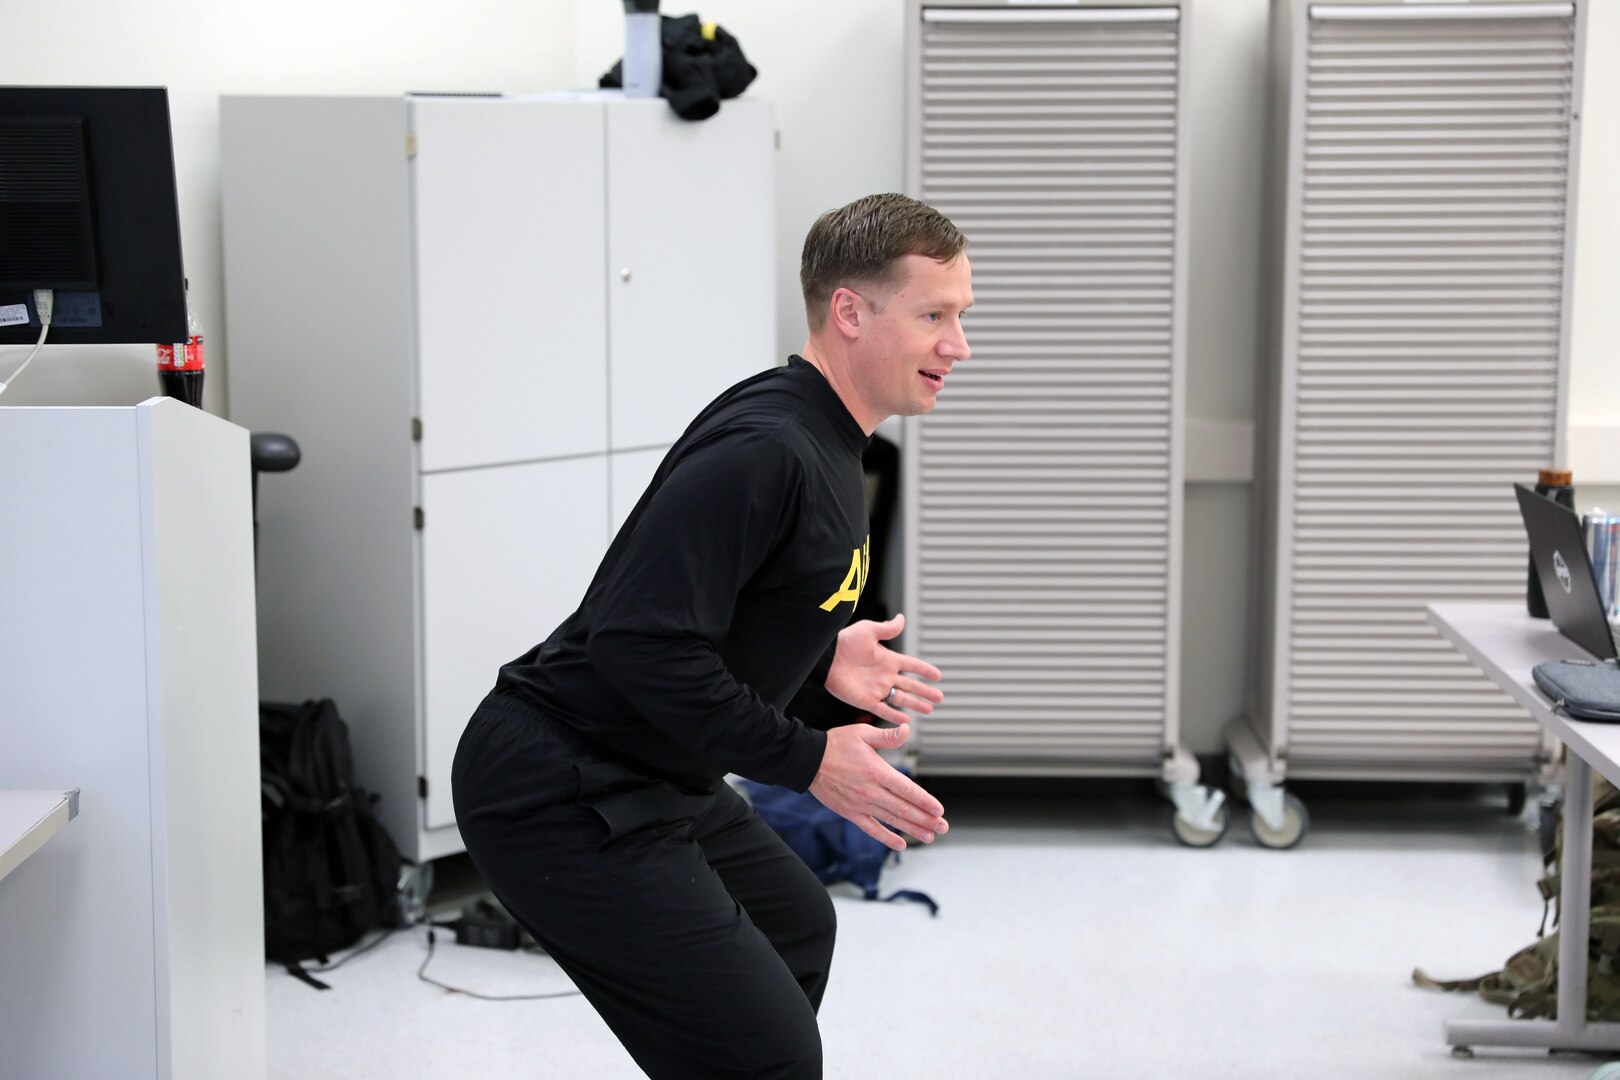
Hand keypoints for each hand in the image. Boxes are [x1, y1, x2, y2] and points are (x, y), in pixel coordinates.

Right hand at [809, 723, 947, 850]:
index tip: (939, 810)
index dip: (925, 801)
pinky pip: (871, 828)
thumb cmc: (836, 744)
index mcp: (877, 772)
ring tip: (930, 836)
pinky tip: (900, 844)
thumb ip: (887, 736)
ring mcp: (860, 805)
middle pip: (903, 809)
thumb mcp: (862, 733)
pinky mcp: (850, 813)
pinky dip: (886, 838)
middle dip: (926, 819)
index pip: (907, 790)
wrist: (808, 761)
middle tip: (942, 826)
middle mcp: (871, 791)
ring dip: (912, 829)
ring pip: (891, 820)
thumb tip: (906, 730)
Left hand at [825, 613, 943, 723]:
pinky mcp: (865, 700)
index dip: (924, 670)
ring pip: (900, 699)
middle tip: (940, 698)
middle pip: (910, 686)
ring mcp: (876, 689)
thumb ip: (887, 628)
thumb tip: (902, 618)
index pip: (911, 666)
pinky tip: (906, 721)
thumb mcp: (869, 631)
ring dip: (915, 704)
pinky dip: (895, 716)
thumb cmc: (845, 642)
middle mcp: (884, 675)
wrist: (826, 658)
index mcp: (887, 659)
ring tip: (929, 710)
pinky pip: (883, 710)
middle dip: (925, 692)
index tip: (938, 676)